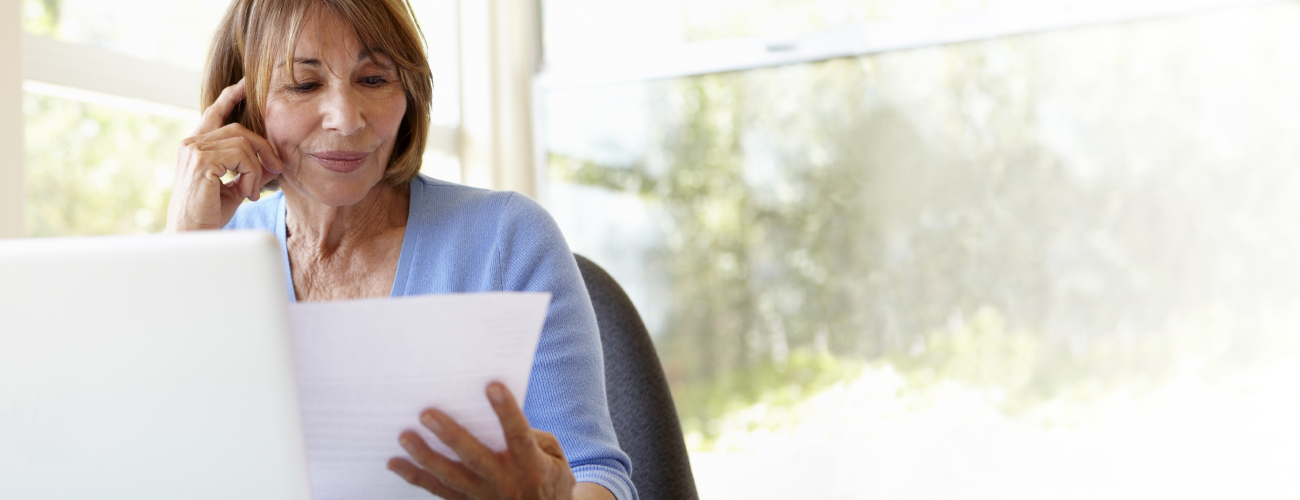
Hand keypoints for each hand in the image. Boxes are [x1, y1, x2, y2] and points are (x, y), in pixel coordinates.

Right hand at [166, 79, 283, 231]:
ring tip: (254, 190)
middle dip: (264, 147)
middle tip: (278, 168)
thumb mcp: (234, 188)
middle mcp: (190, 144)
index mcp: (195, 147)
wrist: (192, 235)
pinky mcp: (200, 162)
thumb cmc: (209, 215)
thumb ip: (249, 171)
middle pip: (239, 129)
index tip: (245, 85)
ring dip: (257, 168)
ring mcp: (193, 151)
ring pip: (243, 142)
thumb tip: (273, 162)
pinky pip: (241, 157)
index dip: (230, 97)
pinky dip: (252, 175)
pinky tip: (249, 193)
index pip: (214, 114)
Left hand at [388, 383, 577, 499]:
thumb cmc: (550, 477)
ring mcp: (484, 496)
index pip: (518, 435)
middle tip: (427, 414)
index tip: (493, 386)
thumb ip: (531, 436)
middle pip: (474, 458)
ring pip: (450, 476)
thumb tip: (497, 416)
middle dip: (450, 435)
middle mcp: (506, 483)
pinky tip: (394, 462)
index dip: (507, 411)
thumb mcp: (554, 456)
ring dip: (425, 456)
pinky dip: (414, 477)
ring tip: (405, 436)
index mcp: (531, 466)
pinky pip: (437, 490)